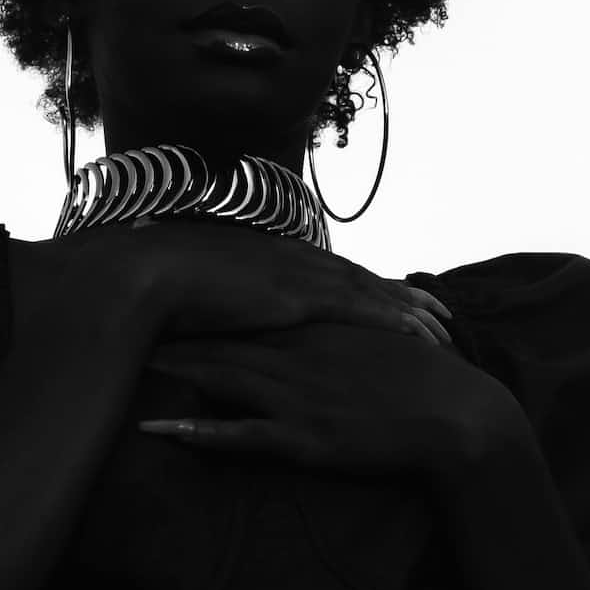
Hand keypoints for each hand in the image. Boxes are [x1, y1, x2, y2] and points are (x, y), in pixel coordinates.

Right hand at [119, 214, 452, 348]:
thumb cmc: (158, 284)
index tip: (392, 293)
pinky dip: (395, 320)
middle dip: (401, 293)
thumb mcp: (194, 286)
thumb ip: (214, 292)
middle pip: (361, 277)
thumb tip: (209, 299)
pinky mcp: (299, 297)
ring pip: (371, 292)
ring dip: (411, 310)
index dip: (364, 283)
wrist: (145, 277)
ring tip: (444, 326)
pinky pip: (361, 309)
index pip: (328, 269)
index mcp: (269, 254)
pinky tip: (421, 334)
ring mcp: (298, 275)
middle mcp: (292, 258)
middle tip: (438, 309)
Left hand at [138, 318, 519, 484]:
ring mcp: (297, 395)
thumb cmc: (424, 381)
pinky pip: (238, 434)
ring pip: (219, 377)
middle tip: (120, 315)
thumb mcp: (378, 338)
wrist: (457, 417)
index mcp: (315, 328)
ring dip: (170, 371)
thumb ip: (344, 324)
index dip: (201, 297)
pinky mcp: (303, 436)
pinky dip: (196, 430)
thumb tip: (325, 314)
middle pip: (221, 337)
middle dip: (170, 328)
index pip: (246, 308)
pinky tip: (159, 428)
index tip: (160, 285)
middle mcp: (298, 354)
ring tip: (122, 364)